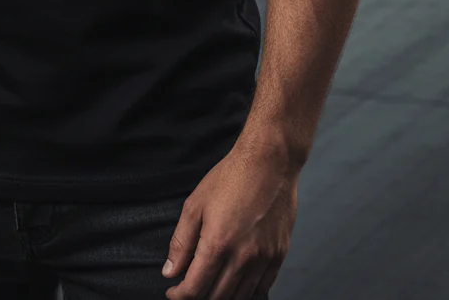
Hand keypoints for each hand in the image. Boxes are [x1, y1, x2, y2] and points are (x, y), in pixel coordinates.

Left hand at [162, 135, 297, 298]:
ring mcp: (263, 258)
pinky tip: (236, 284)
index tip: (173, 293)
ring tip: (210, 287)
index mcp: (218, 244)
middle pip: (217, 297)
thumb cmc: (230, 178)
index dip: (180, 295)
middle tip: (190, 288)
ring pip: (240, 297)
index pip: (195, 288)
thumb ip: (181, 241)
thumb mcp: (195, 204)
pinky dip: (246, 292)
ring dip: (222, 297)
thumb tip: (170, 271)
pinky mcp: (279, 255)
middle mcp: (242, 257)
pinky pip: (263, 287)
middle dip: (199, 297)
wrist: (269, 163)